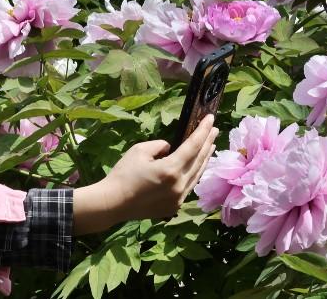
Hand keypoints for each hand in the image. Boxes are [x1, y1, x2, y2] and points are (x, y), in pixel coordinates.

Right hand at [73, 114, 218, 234]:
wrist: (111, 204)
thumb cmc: (123, 174)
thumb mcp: (140, 150)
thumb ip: (160, 146)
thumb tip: (171, 148)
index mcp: (171, 170)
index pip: (193, 146)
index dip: (203, 130)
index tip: (210, 118)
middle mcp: (179, 185)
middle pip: (199, 160)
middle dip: (208, 143)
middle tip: (214, 129)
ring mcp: (178, 199)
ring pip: (197, 175)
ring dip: (204, 159)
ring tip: (211, 146)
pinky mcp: (174, 207)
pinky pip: (189, 186)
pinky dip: (195, 173)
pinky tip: (197, 166)